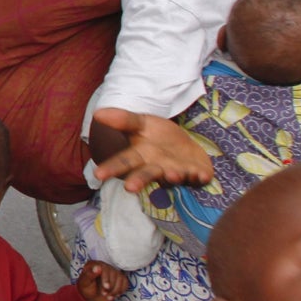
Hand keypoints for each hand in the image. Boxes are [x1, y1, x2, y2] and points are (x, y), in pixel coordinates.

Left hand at [75, 260, 128, 300]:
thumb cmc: (87, 288)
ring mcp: (113, 271)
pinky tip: (114, 294)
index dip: (106, 278)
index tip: (106, 287)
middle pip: (114, 273)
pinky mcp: (119, 278)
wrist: (91, 296)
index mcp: (95, 264)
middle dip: (111, 286)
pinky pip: (125, 282)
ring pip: (121, 278)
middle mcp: (105, 266)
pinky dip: (121, 290)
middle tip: (104, 294)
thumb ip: (90, 274)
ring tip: (108, 296)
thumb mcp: (85, 282)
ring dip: (116, 290)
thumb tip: (98, 267)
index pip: (104, 268)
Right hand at [92, 109, 213, 192]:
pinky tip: (202, 175)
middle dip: (139, 180)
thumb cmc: (159, 137)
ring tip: (170, 175)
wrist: (185, 145)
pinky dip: (200, 177)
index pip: (124, 161)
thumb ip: (124, 120)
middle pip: (147, 174)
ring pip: (172, 177)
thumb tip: (98, 113)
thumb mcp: (142, 124)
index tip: (98, 174)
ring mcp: (177, 172)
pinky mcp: (197, 173)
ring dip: (172, 177)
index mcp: (141, 156)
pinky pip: (199, 178)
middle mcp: (157, 167)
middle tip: (129, 188)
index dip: (112, 168)